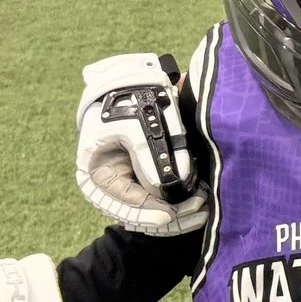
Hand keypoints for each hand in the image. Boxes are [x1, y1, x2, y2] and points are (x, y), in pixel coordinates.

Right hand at [77, 52, 206, 234]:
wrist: (128, 84)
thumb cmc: (125, 103)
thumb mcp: (133, 126)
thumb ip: (148, 157)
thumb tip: (167, 189)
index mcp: (97, 177)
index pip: (123, 204)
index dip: (148, 212)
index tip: (171, 214)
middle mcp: (111, 188)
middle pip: (141, 214)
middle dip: (170, 216)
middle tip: (198, 212)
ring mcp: (130, 185)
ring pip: (154, 210)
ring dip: (178, 213)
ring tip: (203, 210)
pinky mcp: (146, 179)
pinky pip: (162, 198)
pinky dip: (179, 201)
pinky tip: (200, 202)